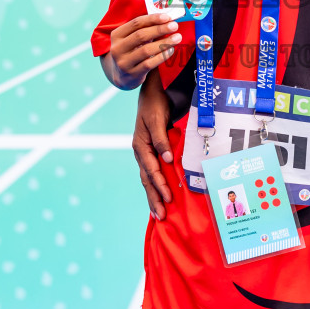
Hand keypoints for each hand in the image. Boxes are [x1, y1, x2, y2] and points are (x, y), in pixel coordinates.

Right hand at [109, 12, 180, 88]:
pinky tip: (171, 50)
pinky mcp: (132, 74)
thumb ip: (144, 29)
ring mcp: (123, 62)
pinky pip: (149, 64)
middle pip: (141, 35)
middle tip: (174, 26)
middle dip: (160, 29)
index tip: (167, 17)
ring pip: (146, 50)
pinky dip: (162, 56)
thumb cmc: (131, 52)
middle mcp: (117, 48)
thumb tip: (166, 20)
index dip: (152, 19)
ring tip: (177, 37)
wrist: (122, 76)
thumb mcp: (131, 39)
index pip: (136, 23)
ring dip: (164, 43)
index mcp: (117, 35)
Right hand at [133, 79, 173, 219]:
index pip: (151, 170)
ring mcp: (144, 154)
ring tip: (159, 213)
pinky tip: (159, 196)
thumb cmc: (154, 105)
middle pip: (147, 180)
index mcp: (140, 146)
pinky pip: (151, 173)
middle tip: (161, 216)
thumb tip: (168, 161)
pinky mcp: (150, 152)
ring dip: (153, 196)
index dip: (160, 184)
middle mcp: (140, 152)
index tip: (169, 197)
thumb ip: (162, 141)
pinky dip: (155, 186)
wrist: (151, 93)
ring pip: (148, 179)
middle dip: (154, 198)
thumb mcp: (157, 120)